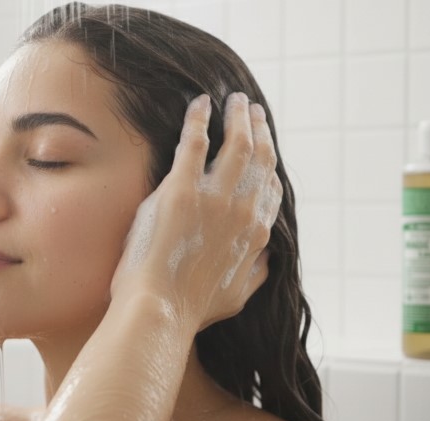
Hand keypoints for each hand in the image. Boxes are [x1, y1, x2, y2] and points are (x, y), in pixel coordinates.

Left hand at [110, 93, 282, 332]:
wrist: (160, 310)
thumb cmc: (193, 308)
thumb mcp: (238, 295)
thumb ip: (256, 272)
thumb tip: (268, 258)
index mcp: (255, 233)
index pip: (270, 187)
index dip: (269, 161)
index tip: (264, 144)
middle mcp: (242, 210)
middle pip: (260, 157)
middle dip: (259, 128)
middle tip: (252, 110)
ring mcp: (213, 198)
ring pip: (237, 143)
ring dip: (238, 116)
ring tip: (235, 101)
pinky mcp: (180, 189)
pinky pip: (195, 141)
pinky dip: (199, 118)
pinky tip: (200, 103)